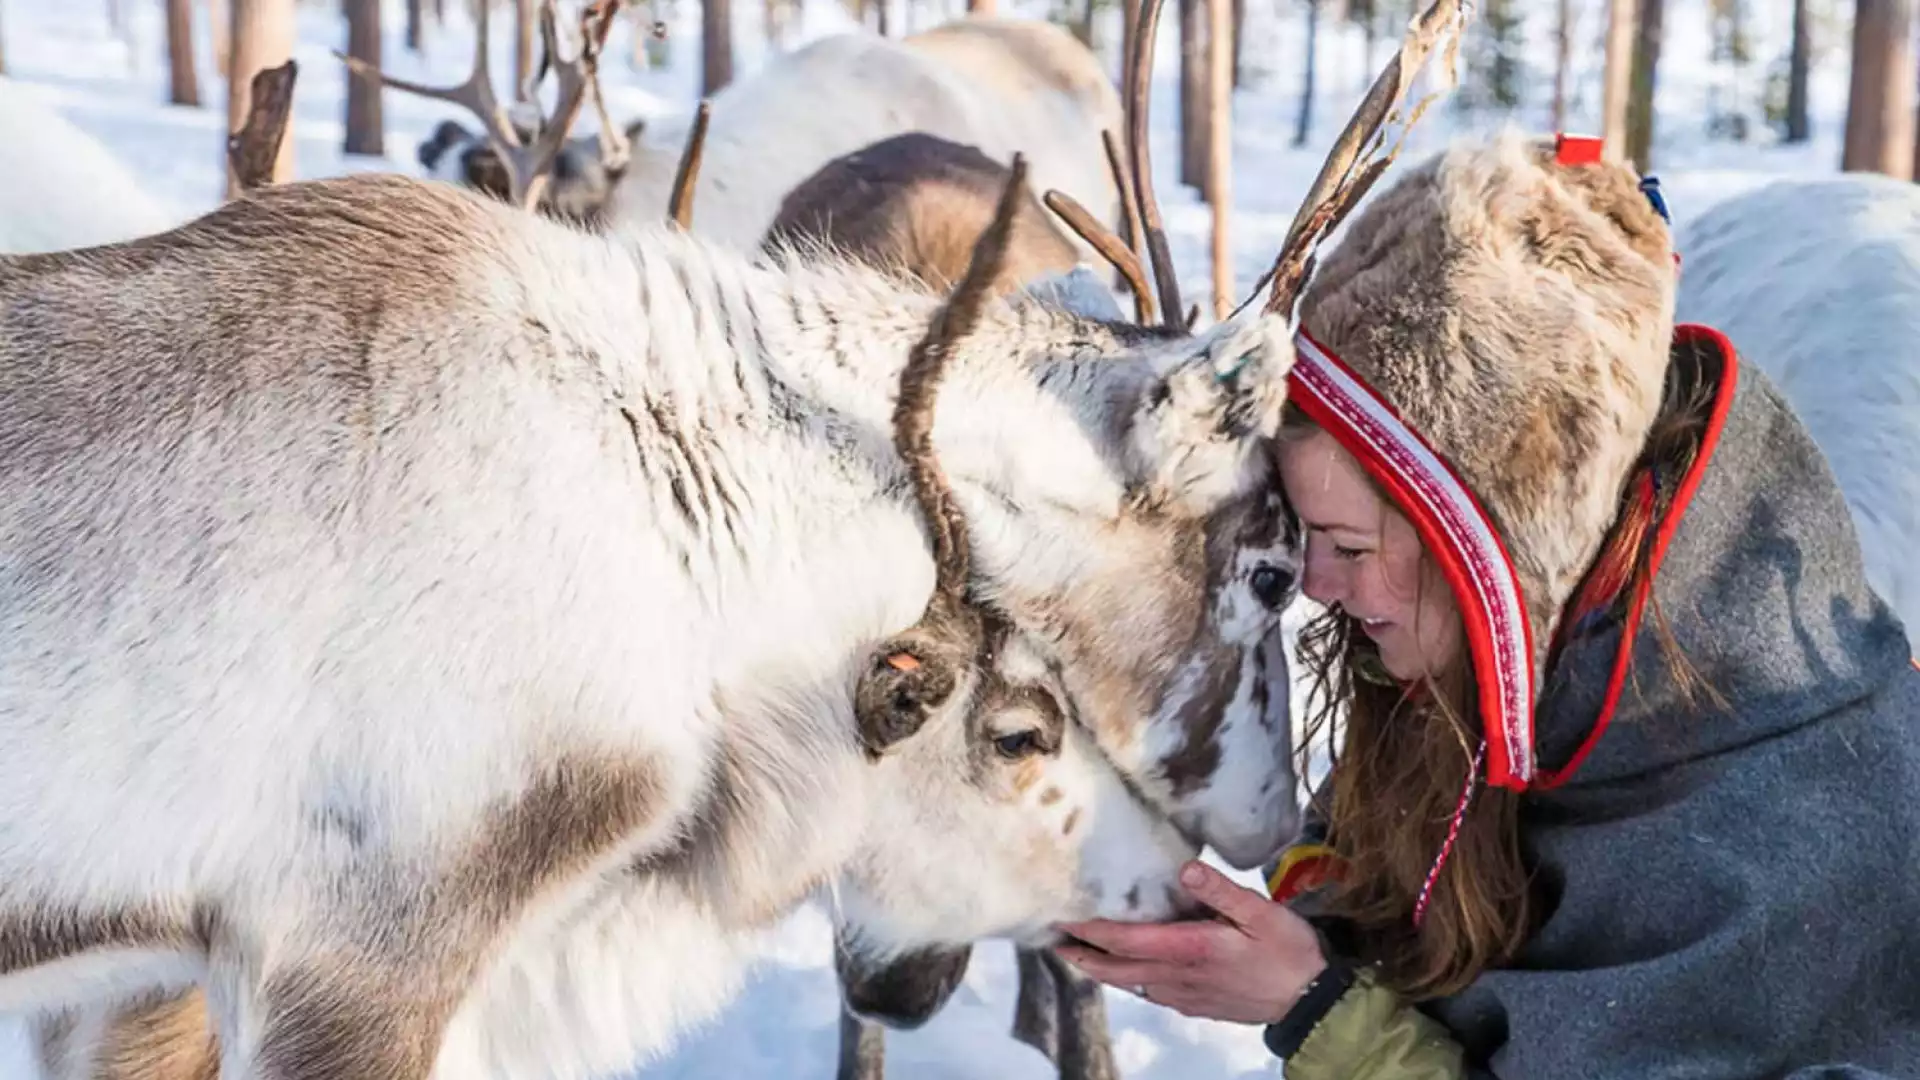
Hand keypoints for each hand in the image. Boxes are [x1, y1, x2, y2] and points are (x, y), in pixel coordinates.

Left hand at [1052, 860, 1328, 1024]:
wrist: (1310, 1001)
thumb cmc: (1289, 952)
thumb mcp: (1263, 913)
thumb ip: (1222, 891)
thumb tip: (1185, 870)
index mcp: (1190, 949)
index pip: (1126, 940)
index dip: (1090, 929)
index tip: (1062, 914)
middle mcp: (1178, 975)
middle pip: (1115, 968)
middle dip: (1080, 953)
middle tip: (1051, 937)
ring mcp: (1183, 994)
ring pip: (1129, 982)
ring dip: (1099, 966)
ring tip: (1075, 949)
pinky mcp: (1193, 1003)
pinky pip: (1148, 991)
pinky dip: (1126, 977)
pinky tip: (1123, 966)